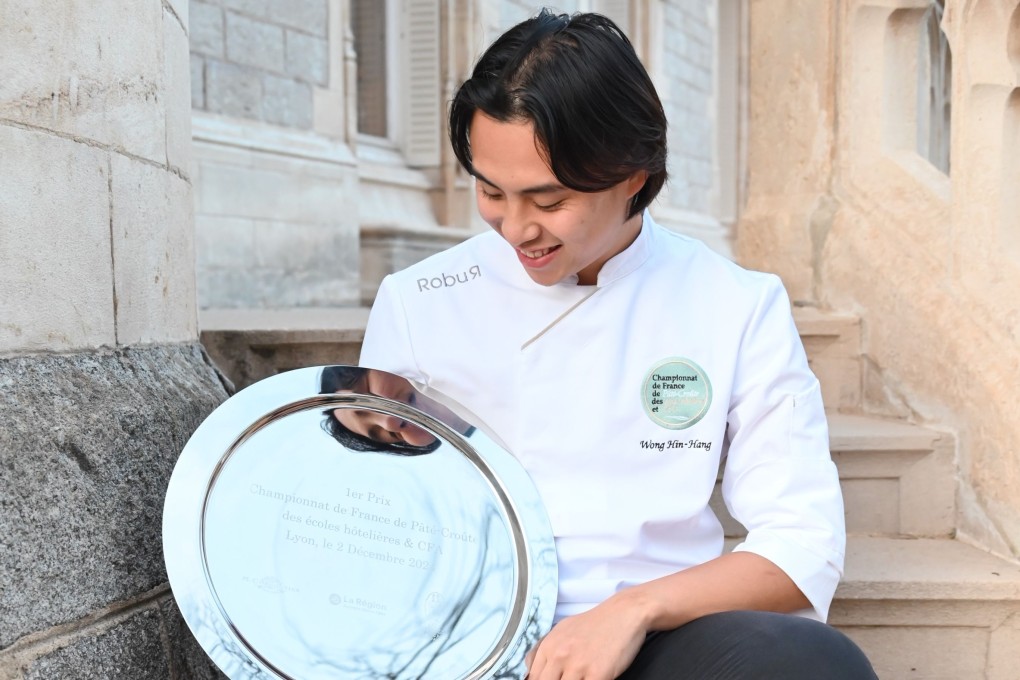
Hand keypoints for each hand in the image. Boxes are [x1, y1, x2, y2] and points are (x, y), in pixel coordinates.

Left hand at [525, 592, 648, 679]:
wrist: (624, 613)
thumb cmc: (596, 623)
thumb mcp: (562, 630)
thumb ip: (545, 651)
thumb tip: (529, 671)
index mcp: (549, 646)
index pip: (533, 678)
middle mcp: (560, 655)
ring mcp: (578, 665)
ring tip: (581, 678)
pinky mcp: (598, 673)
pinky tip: (593, 679)